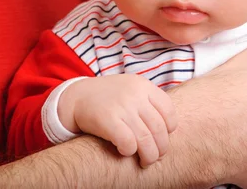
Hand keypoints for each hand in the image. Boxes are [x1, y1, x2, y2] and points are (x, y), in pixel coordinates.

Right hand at [59, 74, 176, 166]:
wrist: (77, 96)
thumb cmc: (109, 97)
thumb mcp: (131, 89)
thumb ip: (149, 103)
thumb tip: (168, 130)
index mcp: (144, 86)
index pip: (169, 110)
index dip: (170, 128)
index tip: (164, 137)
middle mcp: (135, 94)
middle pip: (159, 128)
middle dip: (162, 147)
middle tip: (158, 156)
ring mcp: (122, 106)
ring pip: (146, 139)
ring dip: (149, 155)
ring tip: (146, 161)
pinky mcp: (108, 120)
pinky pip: (128, 143)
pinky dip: (130, 151)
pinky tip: (125, 152)